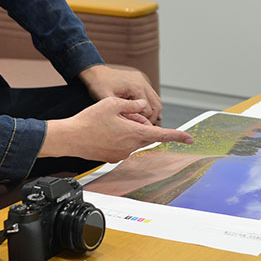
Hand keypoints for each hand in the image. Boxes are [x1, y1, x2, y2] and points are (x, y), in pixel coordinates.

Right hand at [39, 97, 193, 163]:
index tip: (189, 138)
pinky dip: (119, 135)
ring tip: (110, 120)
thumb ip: (132, 104)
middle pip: (144, 133)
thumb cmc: (89, 121)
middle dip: (138, 122)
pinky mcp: (112, 157)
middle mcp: (130, 147)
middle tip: (122, 112)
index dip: (177, 136)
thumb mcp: (112, 103)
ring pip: (133, 138)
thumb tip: (142, 106)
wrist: (70, 138)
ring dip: (128, 128)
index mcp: (133, 133)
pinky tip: (105, 129)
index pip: (160, 135)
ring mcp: (121, 154)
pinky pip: (122, 145)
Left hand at [78, 64, 162, 123]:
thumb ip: (120, 111)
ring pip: (156, 100)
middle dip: (151, 118)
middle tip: (142, 128)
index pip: (148, 110)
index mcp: (136, 87)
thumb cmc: (99, 85)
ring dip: (152, 112)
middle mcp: (142, 82)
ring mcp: (142, 80)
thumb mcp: (107, 101)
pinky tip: (144, 114)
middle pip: (156, 106)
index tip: (137, 129)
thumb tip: (132, 125)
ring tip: (143, 123)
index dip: (143, 122)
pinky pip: (151, 95)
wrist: (95, 73)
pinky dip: (150, 105)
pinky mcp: (140, 81)